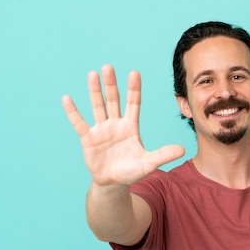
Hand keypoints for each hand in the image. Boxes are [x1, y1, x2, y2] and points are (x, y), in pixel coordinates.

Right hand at [62, 64, 184, 185]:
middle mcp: (116, 124)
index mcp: (131, 127)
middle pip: (114, 100)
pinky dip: (73, 112)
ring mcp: (101, 130)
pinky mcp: (88, 139)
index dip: (134, 89)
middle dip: (111, 85)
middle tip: (108, 67)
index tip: (134, 73)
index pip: (133, 104)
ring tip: (92, 74)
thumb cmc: (132, 171)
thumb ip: (163, 155)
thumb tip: (183, 150)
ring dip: (94, 91)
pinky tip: (67, 98)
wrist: (113, 183)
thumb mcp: (149, 163)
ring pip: (98, 107)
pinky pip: (80, 123)